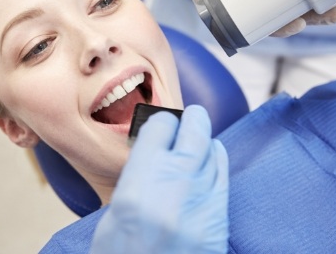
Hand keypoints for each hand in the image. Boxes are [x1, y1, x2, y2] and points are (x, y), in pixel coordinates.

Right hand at [90, 105, 228, 253]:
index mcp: (139, 185)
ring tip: (195, 142)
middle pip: (194, 129)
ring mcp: (202, 201)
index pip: (160, 127)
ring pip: (212, 148)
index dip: (159, 122)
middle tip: (187, 118)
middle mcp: (175, 186)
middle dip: (190, 119)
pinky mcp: (219, 217)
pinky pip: (223, 173)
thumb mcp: (113, 217)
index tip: (159, 125)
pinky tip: (210, 161)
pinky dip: (216, 161)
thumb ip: (137, 180)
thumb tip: (152, 156)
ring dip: (203, 141)